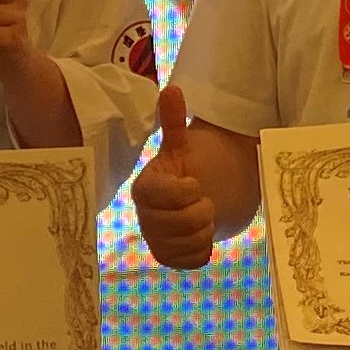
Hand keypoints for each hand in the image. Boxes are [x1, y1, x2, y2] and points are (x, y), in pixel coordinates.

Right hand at [130, 84, 214, 268]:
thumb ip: (174, 121)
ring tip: (204, 216)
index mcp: (143, 188)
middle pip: (178, 222)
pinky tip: (202, 234)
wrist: (203, 199)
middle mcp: (144, 216)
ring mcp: (155, 240)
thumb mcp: (184, 145)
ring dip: (205, 229)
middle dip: (201, 211)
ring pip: (187, 242)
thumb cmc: (191, 169)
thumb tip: (171, 89)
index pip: (160, 195)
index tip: (196, 183)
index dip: (185, 191)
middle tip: (205, 201)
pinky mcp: (169, 258)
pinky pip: (192, 260)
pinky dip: (204, 248)